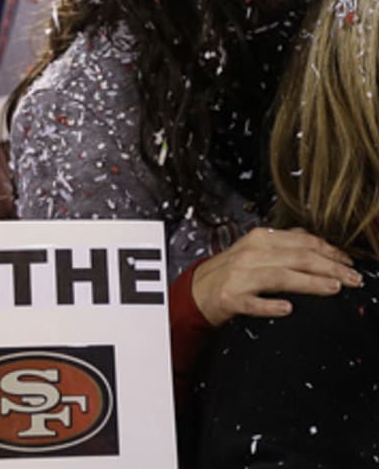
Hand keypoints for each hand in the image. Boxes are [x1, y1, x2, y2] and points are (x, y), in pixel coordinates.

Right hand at [191, 227, 363, 325]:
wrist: (196, 290)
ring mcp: (239, 276)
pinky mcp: (230, 298)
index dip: (330, 251)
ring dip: (310, 282)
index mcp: (259, 239)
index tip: (349, 263)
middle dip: (330, 267)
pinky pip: (252, 302)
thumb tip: (318, 243)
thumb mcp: (255, 249)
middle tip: (352, 278)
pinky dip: (270, 305)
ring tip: (333, 288)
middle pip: (297, 257)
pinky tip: (287, 308)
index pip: (303, 241)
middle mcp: (250, 255)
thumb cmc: (230, 271)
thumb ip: (283, 244)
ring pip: (280, 276)